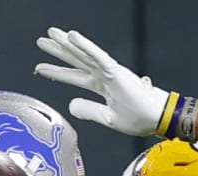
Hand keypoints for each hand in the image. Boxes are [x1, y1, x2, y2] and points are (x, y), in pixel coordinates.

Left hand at [35, 28, 169, 136]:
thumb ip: (89, 110)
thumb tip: (70, 105)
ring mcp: (110, 71)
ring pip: (84, 54)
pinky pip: (97, 56)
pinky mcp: (116, 71)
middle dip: (59, 52)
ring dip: (68, 44)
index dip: (58, 72)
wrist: (157, 119)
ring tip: (51, 34)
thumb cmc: (140, 119)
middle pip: (77, 61)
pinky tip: (73, 36)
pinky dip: (85, 46)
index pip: (75, 77)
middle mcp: (104, 76)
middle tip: (41, 42)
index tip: (40, 68)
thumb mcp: (108, 118)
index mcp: (102, 87)